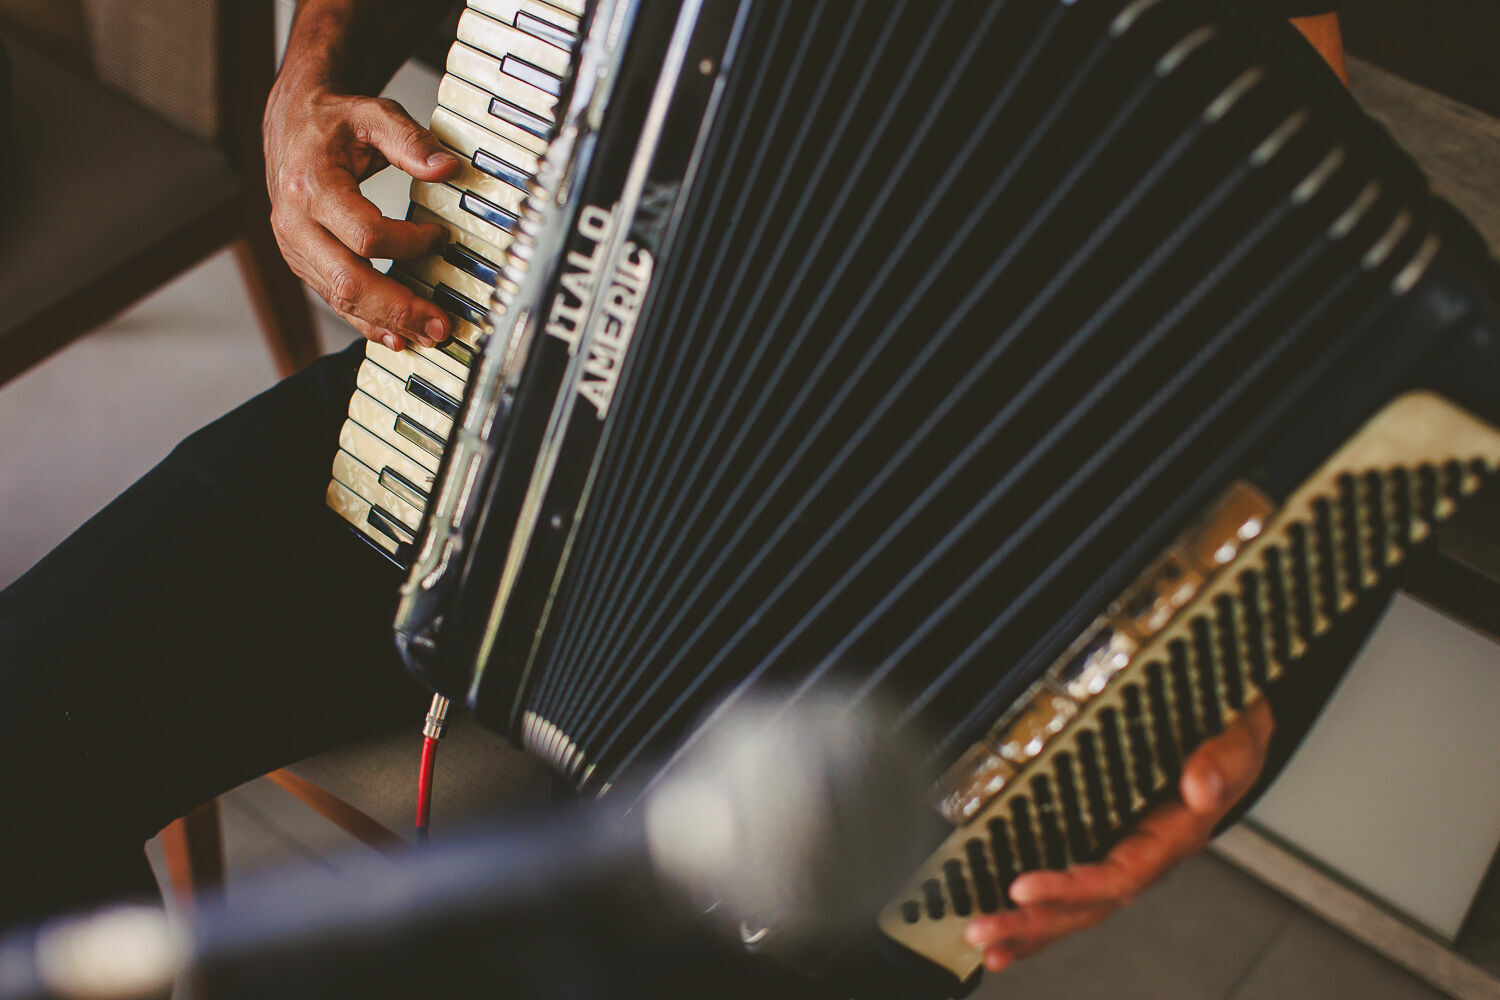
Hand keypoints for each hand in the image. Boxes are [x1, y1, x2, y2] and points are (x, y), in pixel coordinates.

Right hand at [264, 81, 462, 351]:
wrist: (291, 122)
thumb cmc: (332, 121)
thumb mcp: (372, 114)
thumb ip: (409, 140)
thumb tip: (446, 167)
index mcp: (310, 186)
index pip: (365, 234)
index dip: (409, 243)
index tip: (441, 237)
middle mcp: (295, 224)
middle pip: (349, 281)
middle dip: (399, 308)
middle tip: (440, 324)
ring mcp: (295, 249)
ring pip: (340, 299)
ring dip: (387, 322)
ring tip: (428, 335)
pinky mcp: (303, 263)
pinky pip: (334, 299)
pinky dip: (366, 321)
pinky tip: (395, 336)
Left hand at [964, 699, 1273, 972]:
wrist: (1229, 735)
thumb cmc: (1225, 742)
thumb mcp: (1233, 744)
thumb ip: (1220, 764)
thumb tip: (1200, 785)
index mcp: (1171, 839)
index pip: (1117, 876)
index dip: (1070, 887)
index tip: (1023, 887)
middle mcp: (1142, 858)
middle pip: (1085, 905)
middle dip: (1033, 923)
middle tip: (982, 931)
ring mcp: (1120, 857)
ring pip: (1072, 905)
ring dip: (1026, 927)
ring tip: (981, 939)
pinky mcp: (1100, 844)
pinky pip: (1068, 888)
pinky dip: (1036, 913)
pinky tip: (1001, 928)